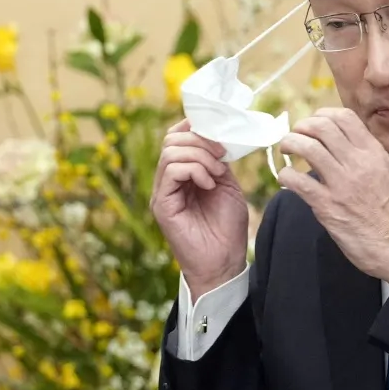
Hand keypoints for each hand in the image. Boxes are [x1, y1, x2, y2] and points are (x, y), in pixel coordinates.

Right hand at [151, 119, 250, 294]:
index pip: (176, 137)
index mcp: (183, 174)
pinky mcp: (161, 204)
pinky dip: (193, 170)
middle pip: (171, 139)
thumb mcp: (228, 185)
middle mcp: (168, 180)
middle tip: (222, 156)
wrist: (224, 262)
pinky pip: (171, 170)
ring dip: (200, 156)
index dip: (195, 127)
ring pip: (170, 152)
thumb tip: (217, 136)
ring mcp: (162, 192)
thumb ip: (218, 161)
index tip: (220, 133)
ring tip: (217, 173)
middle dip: (200, 140)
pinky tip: (208, 183)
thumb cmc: (227, 229)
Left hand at [276, 108, 388, 283]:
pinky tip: (285, 179)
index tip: (313, 124)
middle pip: (321, 127)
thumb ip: (368, 157)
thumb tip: (345, 146)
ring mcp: (341, 183)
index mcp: (374, 153)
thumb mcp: (388, 174)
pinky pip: (297, 181)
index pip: (344, 117)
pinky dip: (285, 175)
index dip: (322, 115)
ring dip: (290, 144)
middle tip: (296, 136)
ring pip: (307, 147)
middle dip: (302, 127)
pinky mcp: (327, 206)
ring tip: (286, 151)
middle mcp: (358, 163)